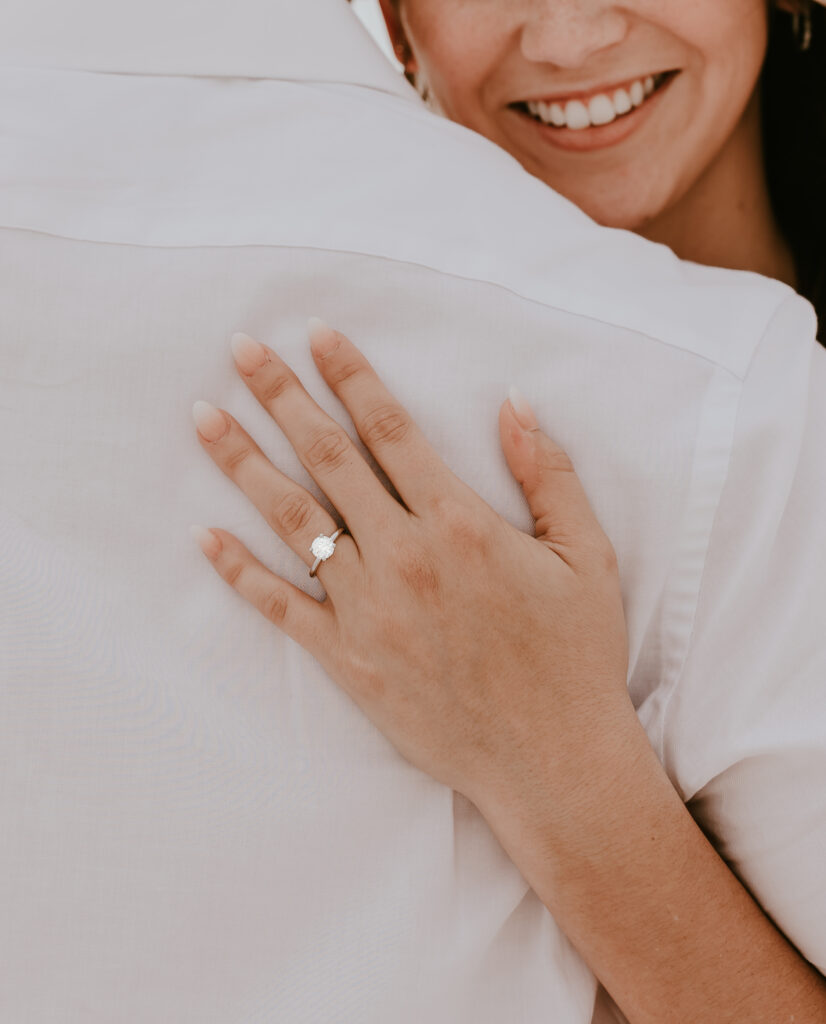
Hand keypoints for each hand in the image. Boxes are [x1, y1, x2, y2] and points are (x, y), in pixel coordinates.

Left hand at [190, 320, 632, 811]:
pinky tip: (204, 535)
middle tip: (240, 350)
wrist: (552, 761)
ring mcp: (368, 609)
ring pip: (292, 519)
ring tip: (204, 417)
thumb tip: (515, 403)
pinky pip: (281, 607)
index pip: (390, 428)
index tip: (315, 333)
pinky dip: (239, 571)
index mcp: (460, 523)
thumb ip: (548, 474)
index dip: (350, 374)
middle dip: (280, 396)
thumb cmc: (576, 657)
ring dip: (244, 462)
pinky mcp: (349, 660)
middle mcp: (403, 556)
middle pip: (327, 457)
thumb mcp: (588, 557)